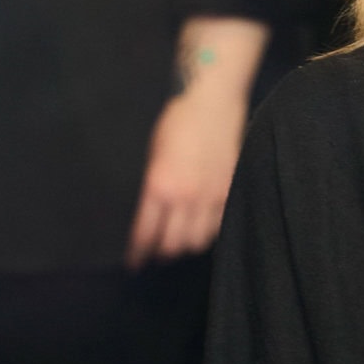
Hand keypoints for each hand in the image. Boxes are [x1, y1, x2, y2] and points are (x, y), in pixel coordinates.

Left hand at [126, 80, 248, 265]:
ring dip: (186, 244)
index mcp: (158, 187)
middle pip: (172, 245)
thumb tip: (150, 210)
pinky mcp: (229, 191)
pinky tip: (202, 226)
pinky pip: (218, 225)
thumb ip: (153, 184)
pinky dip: (208, 231)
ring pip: (197, 240)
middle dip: (162, 252)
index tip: (134, 262)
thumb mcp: (153, 153)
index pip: (145, 233)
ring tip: (180, 240)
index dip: (138, 252)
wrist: (211, 102)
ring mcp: (210, 196)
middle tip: (157, 252)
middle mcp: (184, 198)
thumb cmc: (176, 120)